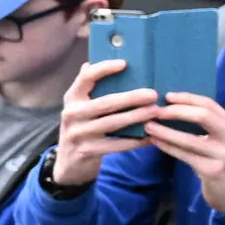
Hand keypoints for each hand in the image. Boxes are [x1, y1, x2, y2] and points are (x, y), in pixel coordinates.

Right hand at [52, 1, 153, 186]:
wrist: (69, 163)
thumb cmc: (83, 128)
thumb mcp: (80, 107)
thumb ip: (89, 88)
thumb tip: (93, 61)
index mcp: (72, 98)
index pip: (85, 78)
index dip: (104, 69)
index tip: (125, 64)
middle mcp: (71, 114)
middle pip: (104, 103)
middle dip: (131, 98)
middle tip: (153, 93)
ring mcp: (77, 134)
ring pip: (112, 124)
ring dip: (136, 118)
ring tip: (156, 112)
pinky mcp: (86, 151)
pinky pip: (115, 145)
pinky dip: (135, 141)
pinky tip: (151, 137)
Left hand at [143, 91, 224, 218]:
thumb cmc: (220, 159)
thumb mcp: (220, 137)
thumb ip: (205, 123)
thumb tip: (172, 104)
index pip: (209, 104)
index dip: (186, 98)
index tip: (166, 96)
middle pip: (203, 116)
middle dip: (175, 111)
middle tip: (154, 111)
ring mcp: (224, 154)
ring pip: (190, 138)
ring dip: (165, 131)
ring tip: (148, 126)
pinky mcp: (212, 170)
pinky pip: (184, 155)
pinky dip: (167, 147)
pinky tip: (154, 141)